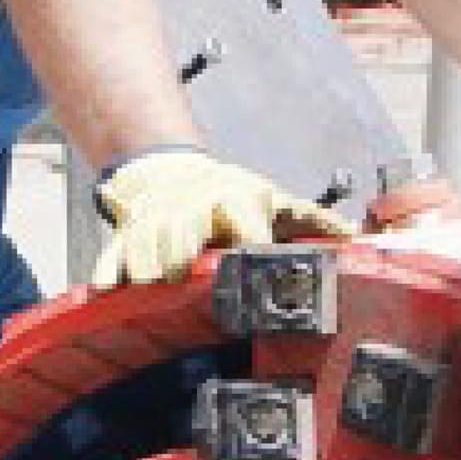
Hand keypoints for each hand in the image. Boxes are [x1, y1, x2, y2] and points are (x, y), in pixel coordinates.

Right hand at [90, 148, 351, 289]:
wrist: (171, 172)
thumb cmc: (232, 198)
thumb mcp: (274, 201)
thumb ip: (310, 220)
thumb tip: (352, 236)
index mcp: (236, 202)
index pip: (245, 224)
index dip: (248, 242)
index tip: (251, 262)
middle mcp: (194, 211)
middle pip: (185, 235)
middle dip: (185, 255)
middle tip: (186, 275)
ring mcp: (158, 223)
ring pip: (148, 247)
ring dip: (149, 266)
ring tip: (154, 282)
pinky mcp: (126, 234)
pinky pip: (112, 255)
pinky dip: (109, 271)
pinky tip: (108, 287)